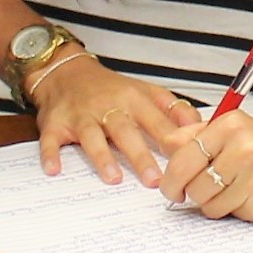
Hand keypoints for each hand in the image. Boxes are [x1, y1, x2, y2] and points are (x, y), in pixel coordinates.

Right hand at [27, 54, 200, 185]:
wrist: (66, 71)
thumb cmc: (110, 88)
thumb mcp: (145, 91)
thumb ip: (173, 109)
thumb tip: (201, 127)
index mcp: (133, 100)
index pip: (156, 122)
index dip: (171, 142)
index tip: (187, 163)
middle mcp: (107, 107)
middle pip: (125, 131)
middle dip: (140, 155)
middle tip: (155, 180)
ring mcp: (80, 116)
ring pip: (91, 136)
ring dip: (101, 156)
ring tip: (113, 178)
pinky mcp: (56, 124)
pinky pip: (51, 139)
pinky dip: (51, 154)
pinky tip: (54, 169)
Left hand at [157, 108, 252, 223]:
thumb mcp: (231, 126)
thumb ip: (194, 135)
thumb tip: (164, 146)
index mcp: (230, 128)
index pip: (183, 159)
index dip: (171, 178)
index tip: (170, 186)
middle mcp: (243, 152)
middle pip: (194, 187)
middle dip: (191, 192)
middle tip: (196, 190)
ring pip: (210, 206)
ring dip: (213, 202)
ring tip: (230, 188)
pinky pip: (232, 215)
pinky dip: (234, 209)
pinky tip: (248, 194)